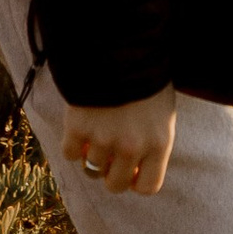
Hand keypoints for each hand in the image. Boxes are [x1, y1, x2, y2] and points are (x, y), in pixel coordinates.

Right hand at [62, 86, 177, 196]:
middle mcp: (132, 148)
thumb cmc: (146, 77)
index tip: (131, 170)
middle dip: (111, 173)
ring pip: (91, 169)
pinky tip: (80, 128)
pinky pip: (70, 153)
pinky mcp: (78, 128)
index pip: (148, 187)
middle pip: (116, 185)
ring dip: (91, 155)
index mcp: (159, 143)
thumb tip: (136, 170)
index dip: (136, 181)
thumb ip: (153, 142)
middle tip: (108, 156)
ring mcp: (103, 140)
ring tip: (95, 133)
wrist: (120, 46)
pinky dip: (72, 145)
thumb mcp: (162, 112)